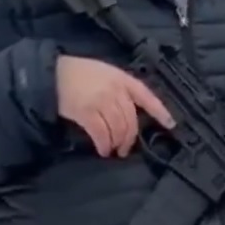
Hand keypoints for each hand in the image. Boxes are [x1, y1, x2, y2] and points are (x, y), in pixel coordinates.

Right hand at [55, 55, 175, 157]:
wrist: (54, 73)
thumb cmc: (79, 73)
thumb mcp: (105, 73)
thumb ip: (119, 89)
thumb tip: (129, 114)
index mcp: (122, 78)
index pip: (146, 95)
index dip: (160, 111)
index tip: (171, 125)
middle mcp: (115, 90)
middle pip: (131, 119)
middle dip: (130, 138)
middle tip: (126, 148)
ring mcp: (101, 101)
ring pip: (118, 129)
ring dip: (118, 143)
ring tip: (114, 151)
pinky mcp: (86, 112)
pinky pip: (101, 134)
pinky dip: (104, 145)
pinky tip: (103, 150)